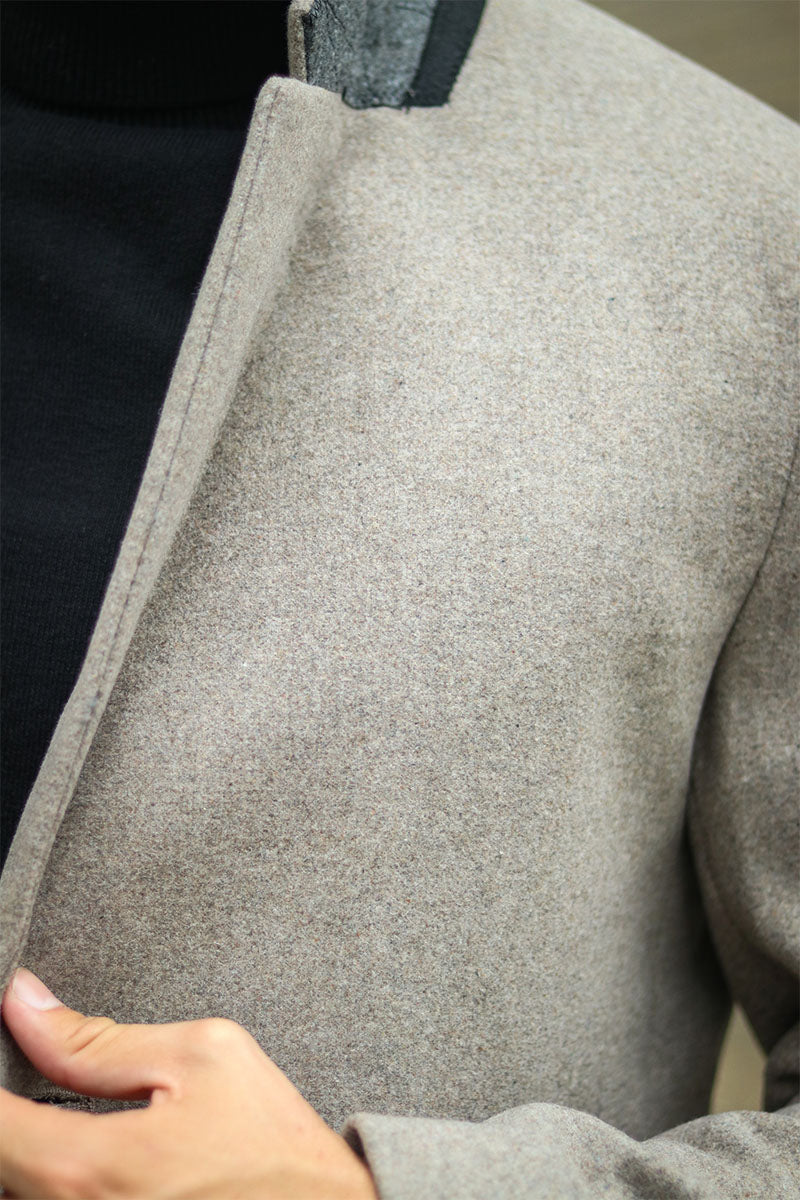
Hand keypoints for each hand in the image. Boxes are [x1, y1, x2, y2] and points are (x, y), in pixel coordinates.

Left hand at [0, 968, 377, 1198]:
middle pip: (2, 1168)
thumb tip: (22, 1000)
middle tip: (44, 1082)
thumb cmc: (272, 1138)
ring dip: (32, 1154)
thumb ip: (97, 1037)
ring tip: (65, 1116)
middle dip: (15, 1117)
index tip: (7, 1051)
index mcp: (95, 1168)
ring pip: (23, 1192)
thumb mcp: (201, 1054)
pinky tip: (92, 1156)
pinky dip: (55, 1180)